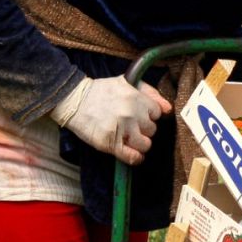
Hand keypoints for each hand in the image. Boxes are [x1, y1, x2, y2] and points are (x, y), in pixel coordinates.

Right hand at [55, 77, 172, 165]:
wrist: (74, 101)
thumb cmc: (101, 91)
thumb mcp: (126, 82)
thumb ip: (149, 92)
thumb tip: (168, 108)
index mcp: (136, 98)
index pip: (158, 113)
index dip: (150, 116)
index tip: (142, 116)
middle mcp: (131, 114)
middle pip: (152, 129)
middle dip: (144, 129)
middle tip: (133, 127)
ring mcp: (121, 129)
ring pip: (146, 144)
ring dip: (141, 144)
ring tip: (132, 140)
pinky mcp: (110, 143)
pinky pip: (132, 157)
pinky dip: (136, 158)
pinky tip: (134, 155)